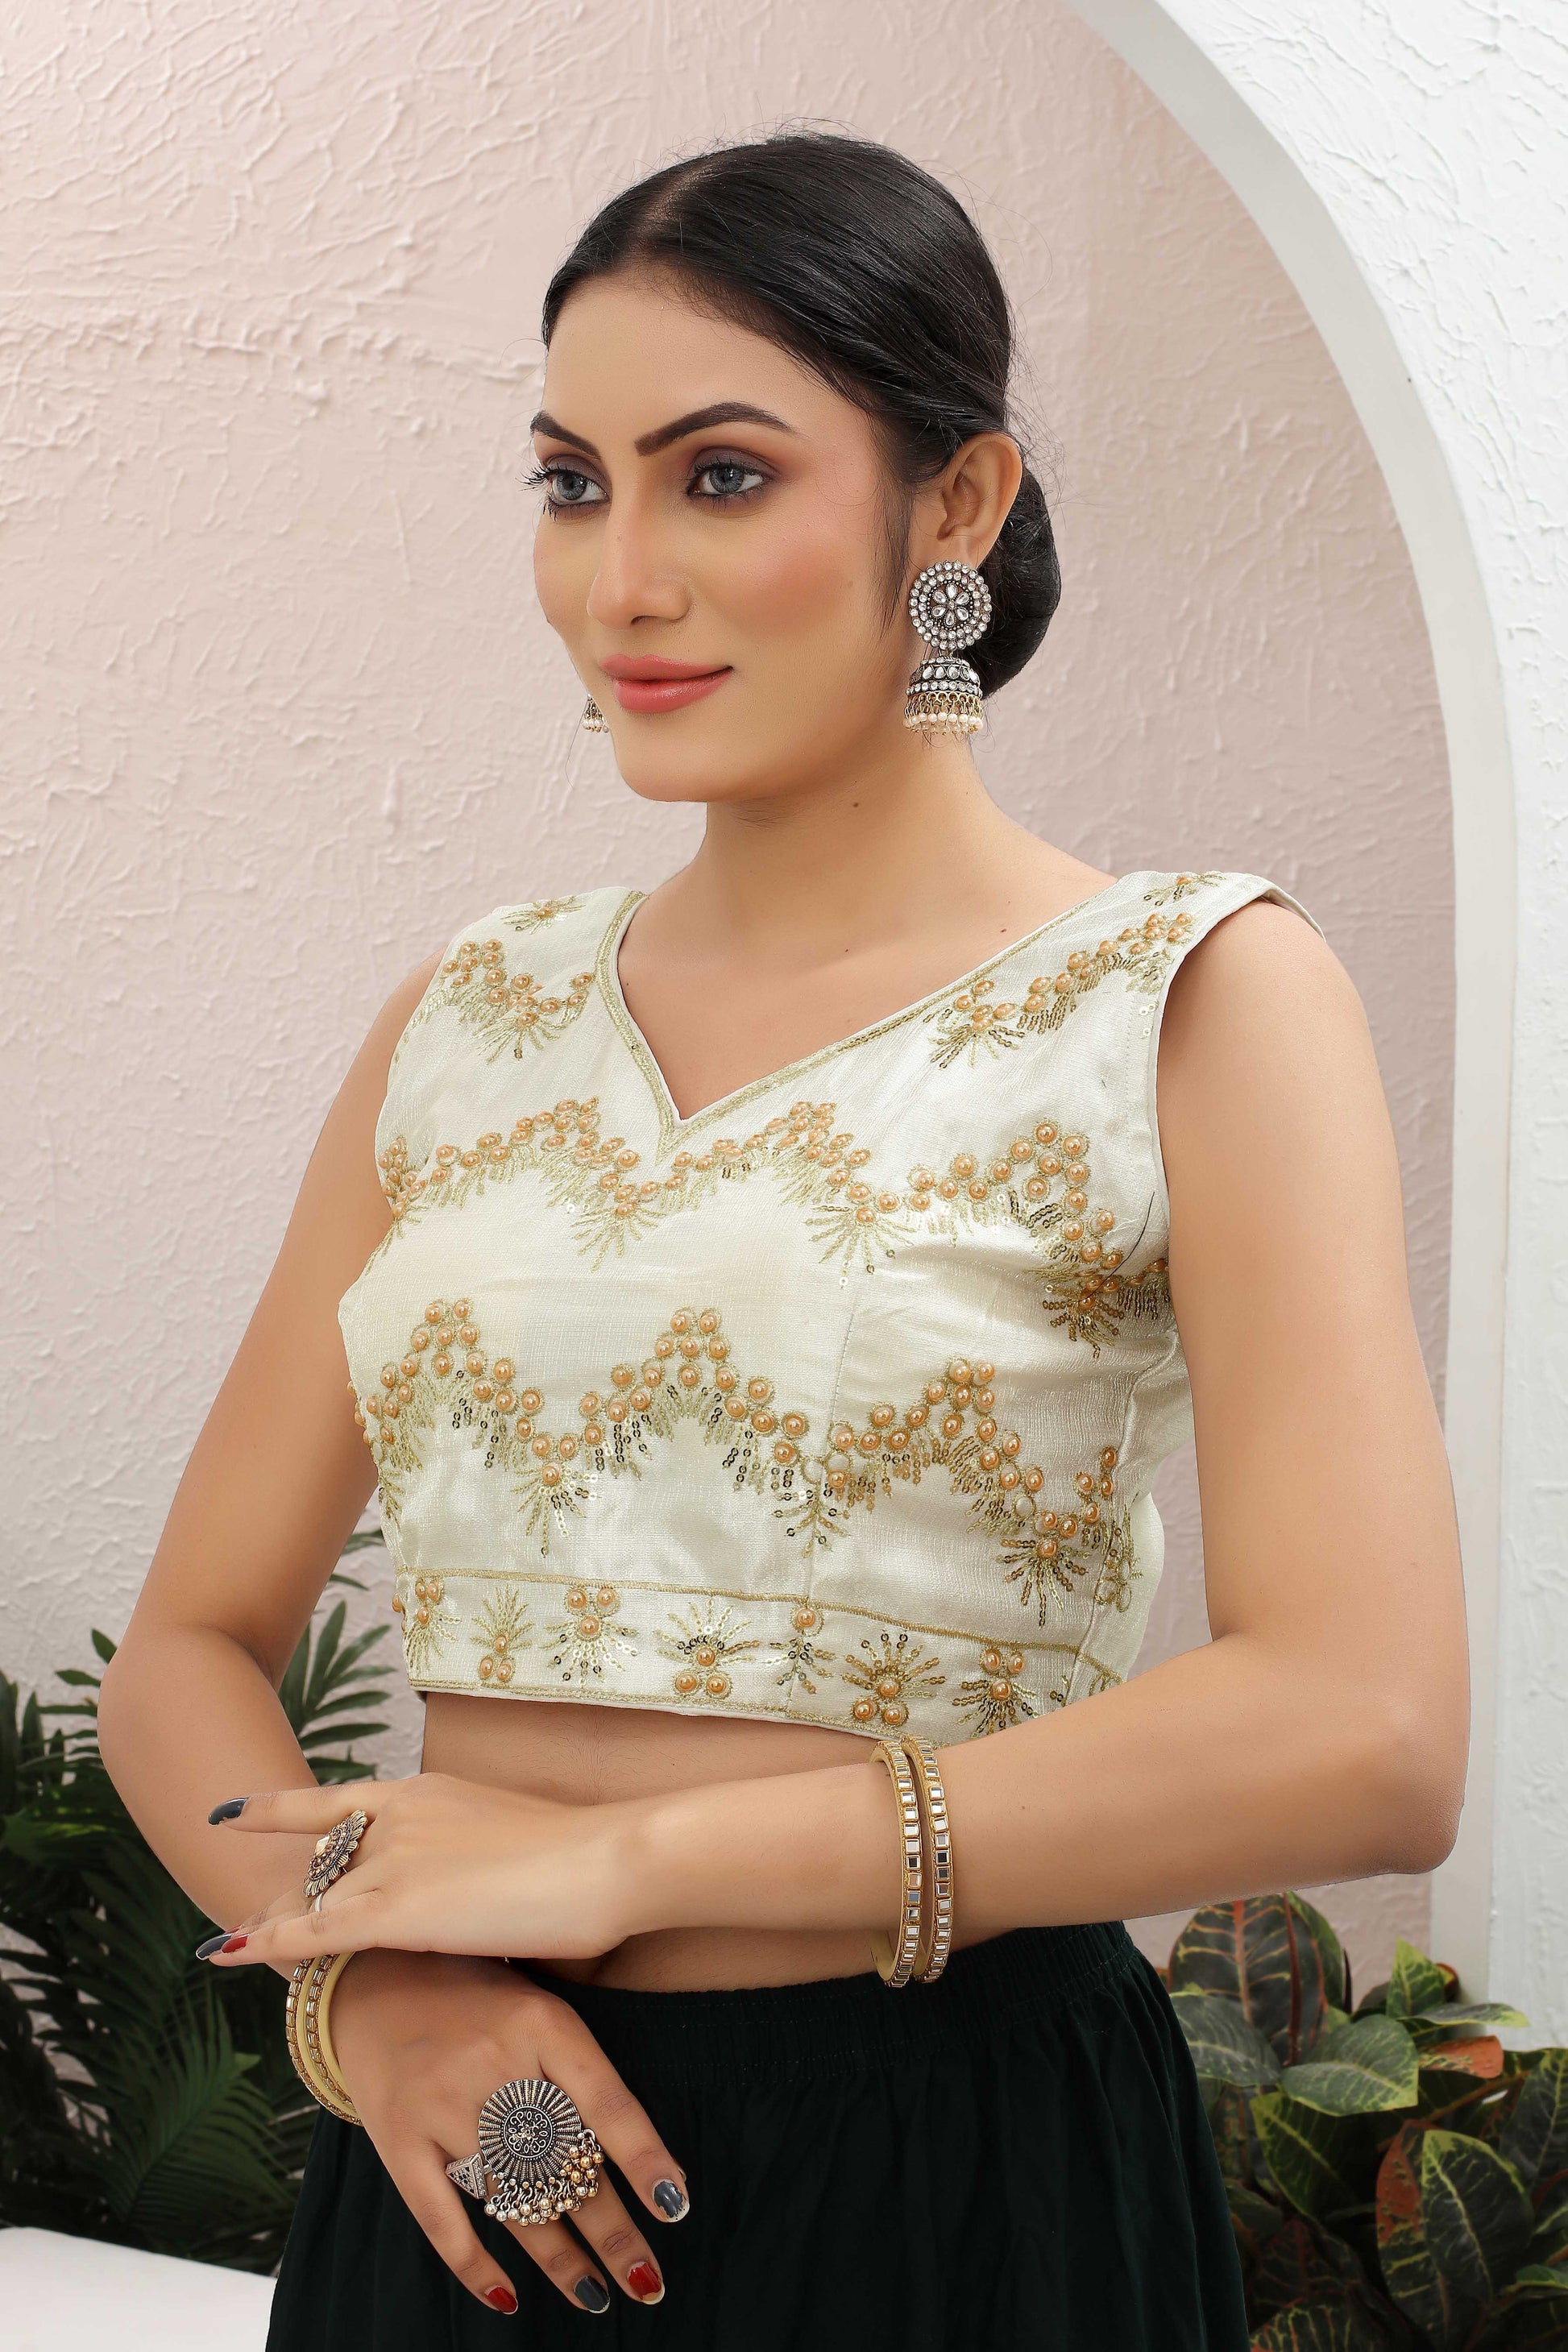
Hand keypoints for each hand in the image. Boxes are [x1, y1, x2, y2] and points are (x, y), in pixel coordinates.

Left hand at [201, 1774, 642, 1970]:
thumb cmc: (582, 1856)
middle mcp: (397, 1817)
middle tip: (248, 1915)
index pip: (338, 1801)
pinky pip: (312, 1932)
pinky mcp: (394, 1912)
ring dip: (275, 1923)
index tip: (231, 1811)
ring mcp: (392, 1862)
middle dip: (285, 1891)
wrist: (602, 1862)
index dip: (277, 1808)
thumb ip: (468, 1853)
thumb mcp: (508, 1835)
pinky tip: (225, 1950)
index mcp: (425, 1792)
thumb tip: (468, 1881)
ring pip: (314, 1897)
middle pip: (320, 1859)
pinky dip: (264, 1942)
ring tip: (238, 1943)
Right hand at [325, 1947, 688, 2316]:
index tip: (675, 2208)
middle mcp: (494, 2064)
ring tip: (599, 2296)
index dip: (645, 2159)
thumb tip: (633, 2151)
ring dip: (560, 2259)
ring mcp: (440, 2104)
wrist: (373, 1972)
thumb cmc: (474, 1994)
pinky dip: (474, 2265)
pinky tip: (508, 2299)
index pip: (606, 2102)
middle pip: (564, 2165)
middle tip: (648, 2281)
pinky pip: (439, 2216)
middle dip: (612, 2232)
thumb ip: (577, 2065)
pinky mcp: (396, 2137)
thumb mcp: (536, 2001)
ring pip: (513, 2201)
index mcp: (541, 2022)